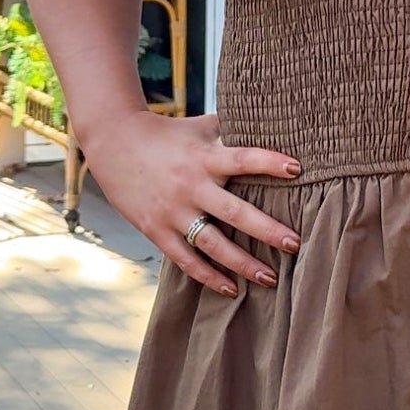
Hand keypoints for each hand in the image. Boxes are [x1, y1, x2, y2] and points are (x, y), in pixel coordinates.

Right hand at [83, 110, 300, 296]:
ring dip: (242, 264)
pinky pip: (186, 260)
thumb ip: (231, 129)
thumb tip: (271, 120)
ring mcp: (173, 212)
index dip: (270, 163)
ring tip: (270, 278)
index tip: (297, 169)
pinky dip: (209, 277)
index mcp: (204, 158)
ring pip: (212, 244)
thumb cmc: (165, 133)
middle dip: (266, 230)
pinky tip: (232, 289)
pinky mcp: (156, 230)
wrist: (112, 142)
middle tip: (295, 244)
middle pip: (234, 212)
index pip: (243, 158)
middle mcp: (190, 186)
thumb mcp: (198, 126)